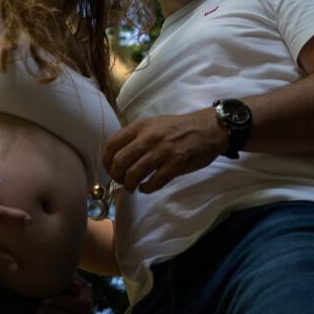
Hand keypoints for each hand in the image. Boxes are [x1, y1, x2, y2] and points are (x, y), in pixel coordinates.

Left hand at [103, 110, 224, 192]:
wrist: (207, 129)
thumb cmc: (178, 128)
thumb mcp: (153, 124)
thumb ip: (136, 136)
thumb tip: (118, 154)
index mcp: (141, 126)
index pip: (112, 143)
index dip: (106, 160)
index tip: (109, 169)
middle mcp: (148, 138)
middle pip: (119, 161)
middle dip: (116, 175)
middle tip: (120, 180)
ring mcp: (162, 152)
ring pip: (134, 174)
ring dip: (129, 185)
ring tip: (132, 187)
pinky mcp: (175, 165)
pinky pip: (153, 182)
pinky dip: (146, 189)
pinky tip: (145, 188)